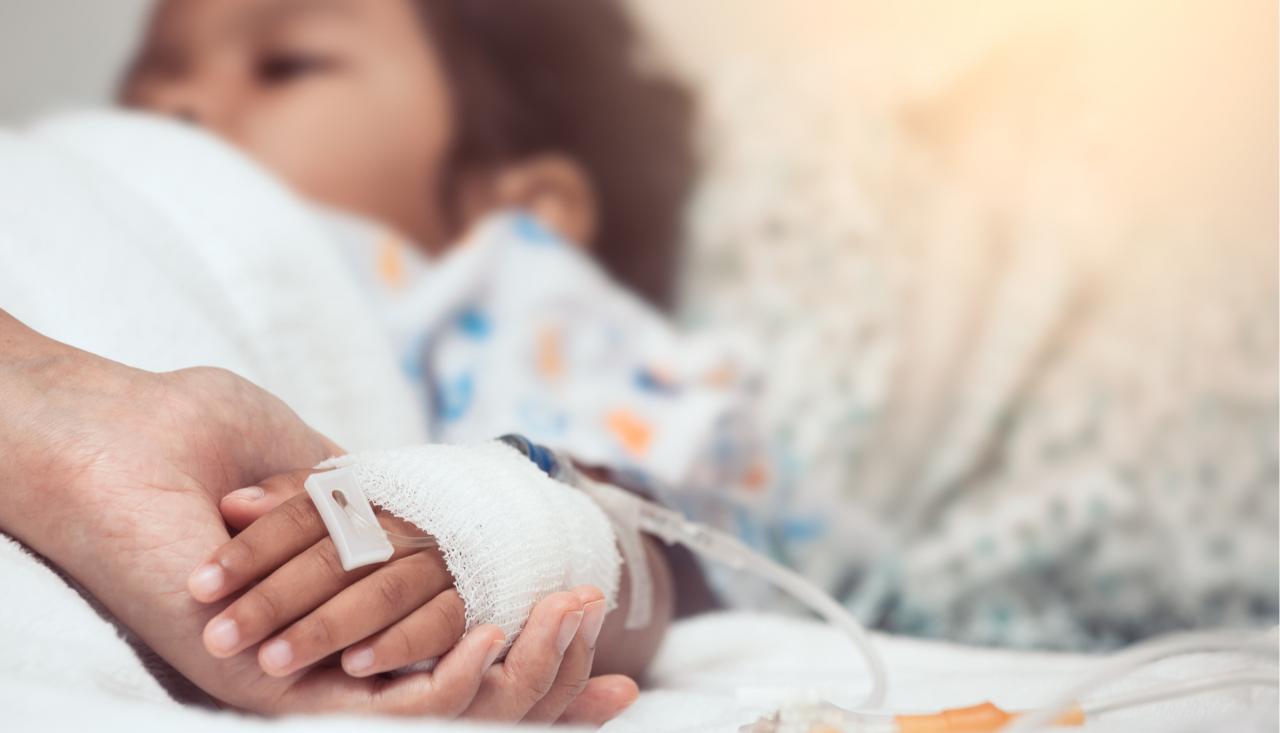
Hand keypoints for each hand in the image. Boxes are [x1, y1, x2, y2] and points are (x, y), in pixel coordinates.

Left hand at [0, 312, 635, 720]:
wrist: (94, 439)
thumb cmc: (187, 433)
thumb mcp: (307, 461)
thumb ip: (367, 496)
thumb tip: (429, 510)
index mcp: (337, 594)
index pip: (448, 632)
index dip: (529, 646)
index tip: (599, 625)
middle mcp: (326, 645)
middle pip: (459, 680)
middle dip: (550, 676)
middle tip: (608, 638)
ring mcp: (305, 667)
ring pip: (438, 703)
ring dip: (520, 678)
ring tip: (577, 622)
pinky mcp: (278, 681)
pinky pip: (390, 708)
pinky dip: (452, 682)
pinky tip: (496, 638)